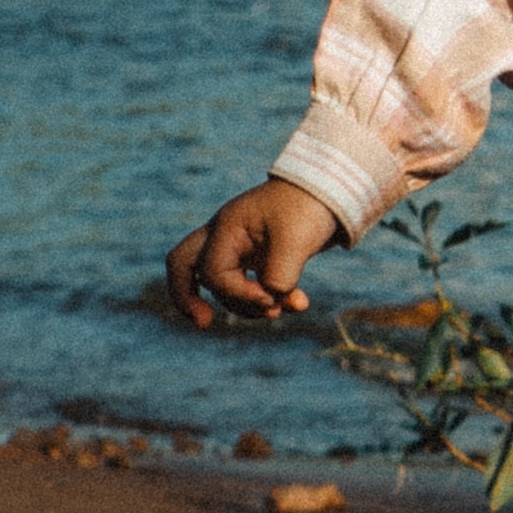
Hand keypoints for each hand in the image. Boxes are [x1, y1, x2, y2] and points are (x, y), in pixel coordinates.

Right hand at [166, 179, 342, 330]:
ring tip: (288, 307)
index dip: (240, 294)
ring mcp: (238, 246)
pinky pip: (248, 284)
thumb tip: (271, 301)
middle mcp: (224, 236)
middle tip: (204, 323)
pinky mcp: (257, 256)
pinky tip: (296, 302)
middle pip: (182, 265)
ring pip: (223, 286)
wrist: (330, 188)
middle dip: (186, 297)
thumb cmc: (308, 206)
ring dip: (252, 306)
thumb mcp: (296, 241)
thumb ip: (279, 275)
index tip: (271, 299)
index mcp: (227, 227)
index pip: (214, 273)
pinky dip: (267, 299)